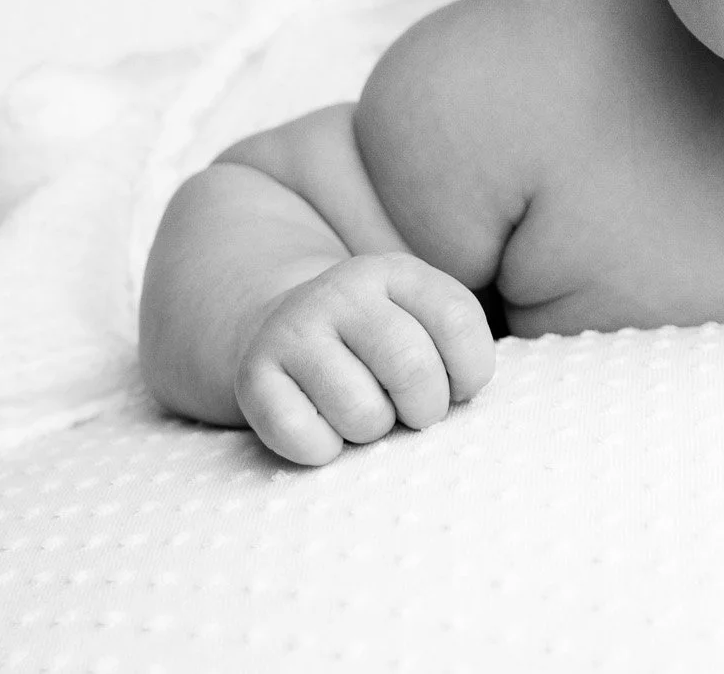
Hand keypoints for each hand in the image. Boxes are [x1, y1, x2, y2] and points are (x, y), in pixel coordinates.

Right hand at [234, 253, 496, 465]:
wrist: (283, 326)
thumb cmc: (375, 341)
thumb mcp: (422, 319)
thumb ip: (457, 345)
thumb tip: (464, 398)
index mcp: (396, 272)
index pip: (456, 320)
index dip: (470, 371)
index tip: (458, 386)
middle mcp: (342, 291)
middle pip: (412, 368)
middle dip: (426, 409)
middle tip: (413, 411)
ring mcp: (293, 330)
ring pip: (362, 412)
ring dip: (374, 430)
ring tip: (365, 413)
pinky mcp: (253, 375)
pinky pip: (304, 436)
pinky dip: (323, 450)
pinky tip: (323, 428)